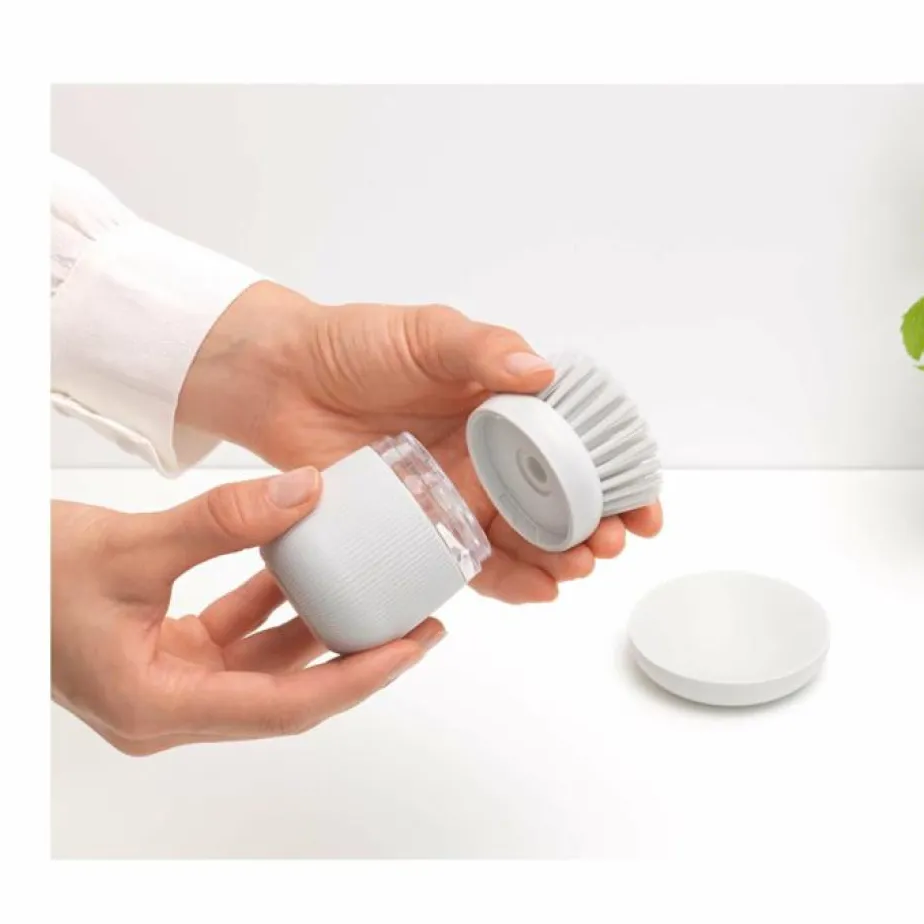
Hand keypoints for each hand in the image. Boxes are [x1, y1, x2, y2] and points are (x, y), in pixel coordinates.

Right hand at [52, 467, 443, 753]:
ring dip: (313, 626)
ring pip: (260, 664)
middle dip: (351, 656)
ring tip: (377, 591)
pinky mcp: (157, 655)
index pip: (284, 706)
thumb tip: (307, 493)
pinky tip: (302, 561)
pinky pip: (230, 636)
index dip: (357, 677)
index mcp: (156, 707)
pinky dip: (267, 603)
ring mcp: (161, 685)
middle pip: (283, 693)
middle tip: (417, 622)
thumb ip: (222, 521)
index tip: (412, 647)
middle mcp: (164, 710)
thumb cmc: (23, 578)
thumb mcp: (128, 544)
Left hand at [177, 286, 662, 603]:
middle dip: (597, 528)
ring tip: (576, 569)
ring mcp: (463, 495)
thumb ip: (482, 349)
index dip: (619, 476)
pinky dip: (512, 582)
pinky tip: (539, 590)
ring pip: (529, 540)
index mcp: (509, 406)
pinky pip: (475, 564)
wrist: (281, 380)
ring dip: (561, 560)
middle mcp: (495, 455)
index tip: (642, 504)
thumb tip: (541, 372)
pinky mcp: (424, 528)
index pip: (582, 445)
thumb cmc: (357, 344)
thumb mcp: (428, 333)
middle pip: (564, 503)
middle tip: (607, 542)